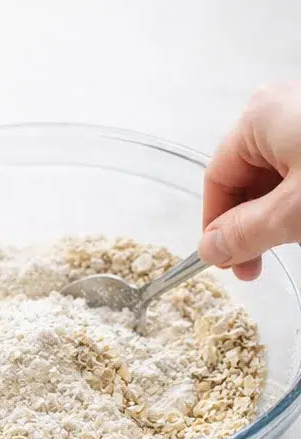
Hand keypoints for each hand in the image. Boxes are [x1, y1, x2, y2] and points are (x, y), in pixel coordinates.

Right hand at [200, 82, 300, 279]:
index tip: (226, 263)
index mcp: (259, 116)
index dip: (216, 227)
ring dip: (274, 216)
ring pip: (274, 177)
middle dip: (248, 225)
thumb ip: (246, 233)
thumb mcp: (294, 212)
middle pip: (245, 179)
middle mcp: (279, 108)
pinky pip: (298, 169)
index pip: (217, 179)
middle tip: (256, 267)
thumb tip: (210, 249)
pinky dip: (297, 198)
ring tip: (288, 242)